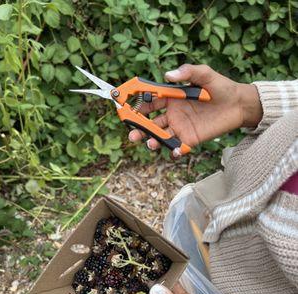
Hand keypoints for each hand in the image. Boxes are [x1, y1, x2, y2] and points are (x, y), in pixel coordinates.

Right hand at [129, 64, 262, 151]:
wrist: (238, 105)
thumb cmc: (221, 87)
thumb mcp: (205, 74)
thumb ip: (188, 72)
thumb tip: (168, 75)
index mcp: (171, 98)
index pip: (150, 101)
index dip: (137, 104)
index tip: (126, 107)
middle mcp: (173, 114)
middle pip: (150, 122)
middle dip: (139, 128)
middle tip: (132, 133)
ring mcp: (181, 127)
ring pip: (161, 135)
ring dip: (153, 140)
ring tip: (150, 144)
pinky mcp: (191, 139)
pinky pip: (178, 147)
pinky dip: (174, 151)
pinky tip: (174, 151)